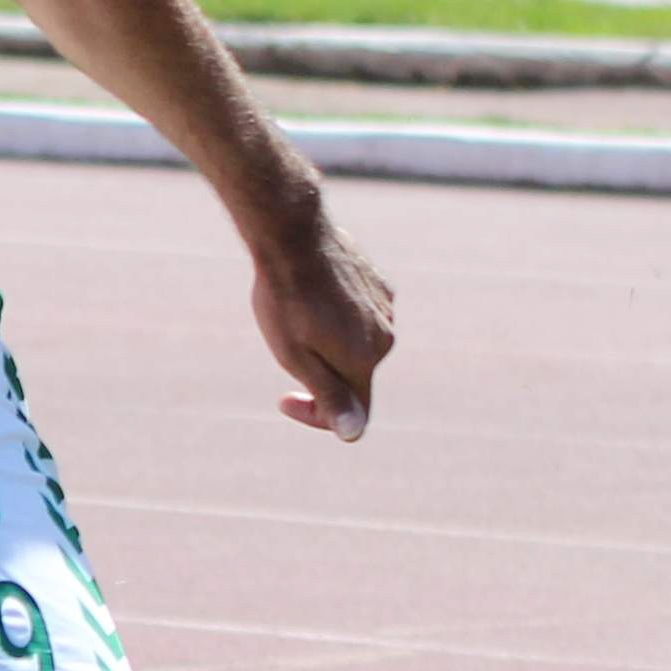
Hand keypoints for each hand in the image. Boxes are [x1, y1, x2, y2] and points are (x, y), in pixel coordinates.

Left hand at [249, 195, 394, 441]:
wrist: (294, 236)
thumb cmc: (285, 300)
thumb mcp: (295, 356)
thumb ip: (328, 396)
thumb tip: (352, 435)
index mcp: (364, 362)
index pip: (355, 415)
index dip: (317, 416)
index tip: (285, 398)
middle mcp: (384, 339)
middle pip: (354, 378)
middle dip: (321, 375)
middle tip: (285, 345)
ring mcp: (386, 310)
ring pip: (356, 344)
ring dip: (328, 342)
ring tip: (297, 314)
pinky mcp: (380, 287)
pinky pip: (361, 315)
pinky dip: (338, 316)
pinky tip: (315, 295)